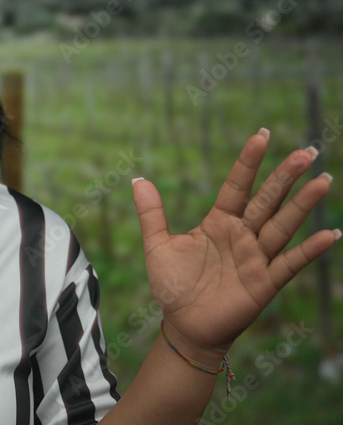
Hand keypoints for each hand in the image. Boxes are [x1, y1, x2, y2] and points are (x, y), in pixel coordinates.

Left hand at [132, 128, 337, 361]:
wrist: (184, 325)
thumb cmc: (174, 286)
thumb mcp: (158, 246)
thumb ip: (152, 214)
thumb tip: (138, 179)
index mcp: (218, 223)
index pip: (237, 186)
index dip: (248, 162)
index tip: (261, 135)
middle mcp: (242, 235)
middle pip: (267, 200)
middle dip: (285, 176)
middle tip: (307, 151)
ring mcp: (257, 257)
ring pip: (283, 225)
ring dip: (303, 205)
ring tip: (323, 180)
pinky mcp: (265, 282)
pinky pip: (291, 263)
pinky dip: (310, 250)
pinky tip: (329, 234)